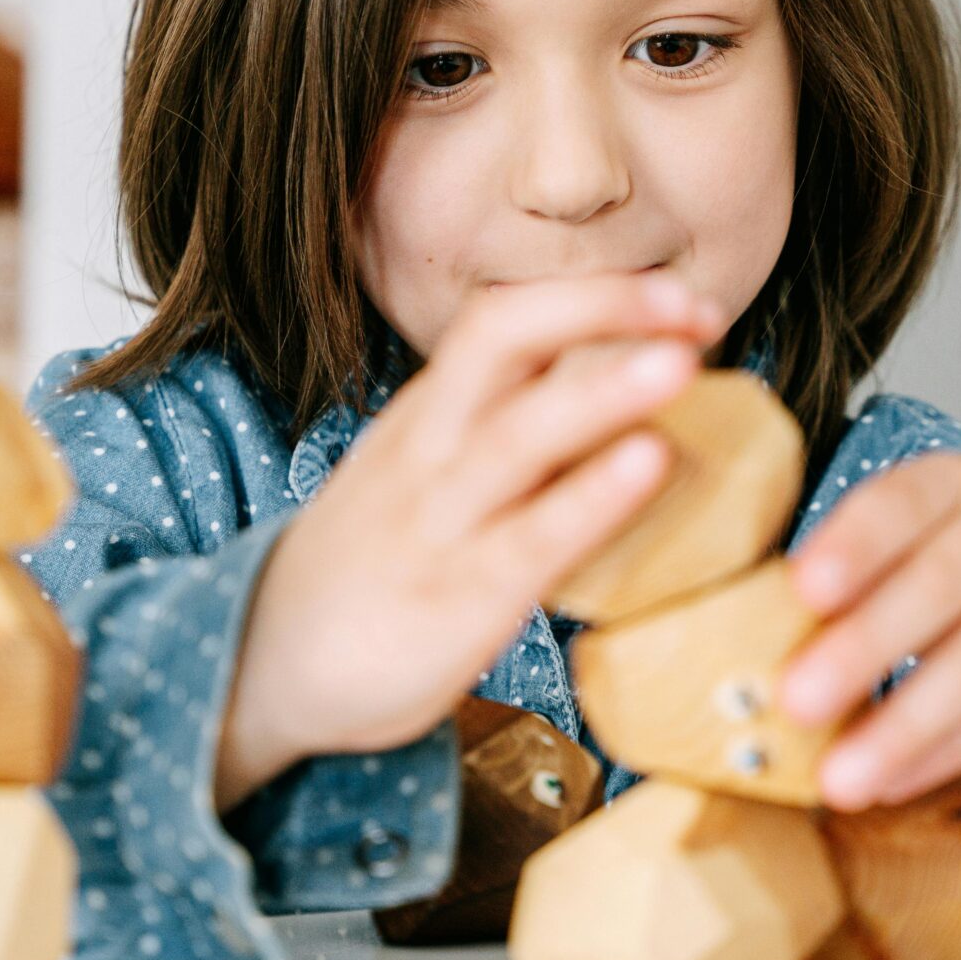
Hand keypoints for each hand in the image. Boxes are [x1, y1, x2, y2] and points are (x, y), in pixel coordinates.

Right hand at [213, 269, 726, 808]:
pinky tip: (652, 464)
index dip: (591, 296)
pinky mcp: (454, 597)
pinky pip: (529, 537)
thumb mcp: (423, 478)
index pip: (500, 320)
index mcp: (426, 414)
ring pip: (517, 432)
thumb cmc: (374, 567)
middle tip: (696, 305)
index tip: (679, 296)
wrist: (263, 663)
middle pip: (501, 339)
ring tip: (682, 362)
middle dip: (602, 306)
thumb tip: (615, 397)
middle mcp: (429, 447)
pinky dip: (593, 495)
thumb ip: (499, 437)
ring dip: (604, 390)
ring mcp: (437, 520)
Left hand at [776, 453, 960, 810]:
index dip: (856, 542)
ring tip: (841, 777)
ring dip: (906, 725)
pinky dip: (951, 751)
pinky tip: (895, 780)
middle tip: (797, 699)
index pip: (906, 500)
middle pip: (942, 585)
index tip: (802, 587)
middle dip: (866, 646)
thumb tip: (764, 632)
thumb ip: (875, 561)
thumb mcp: (948, 522)